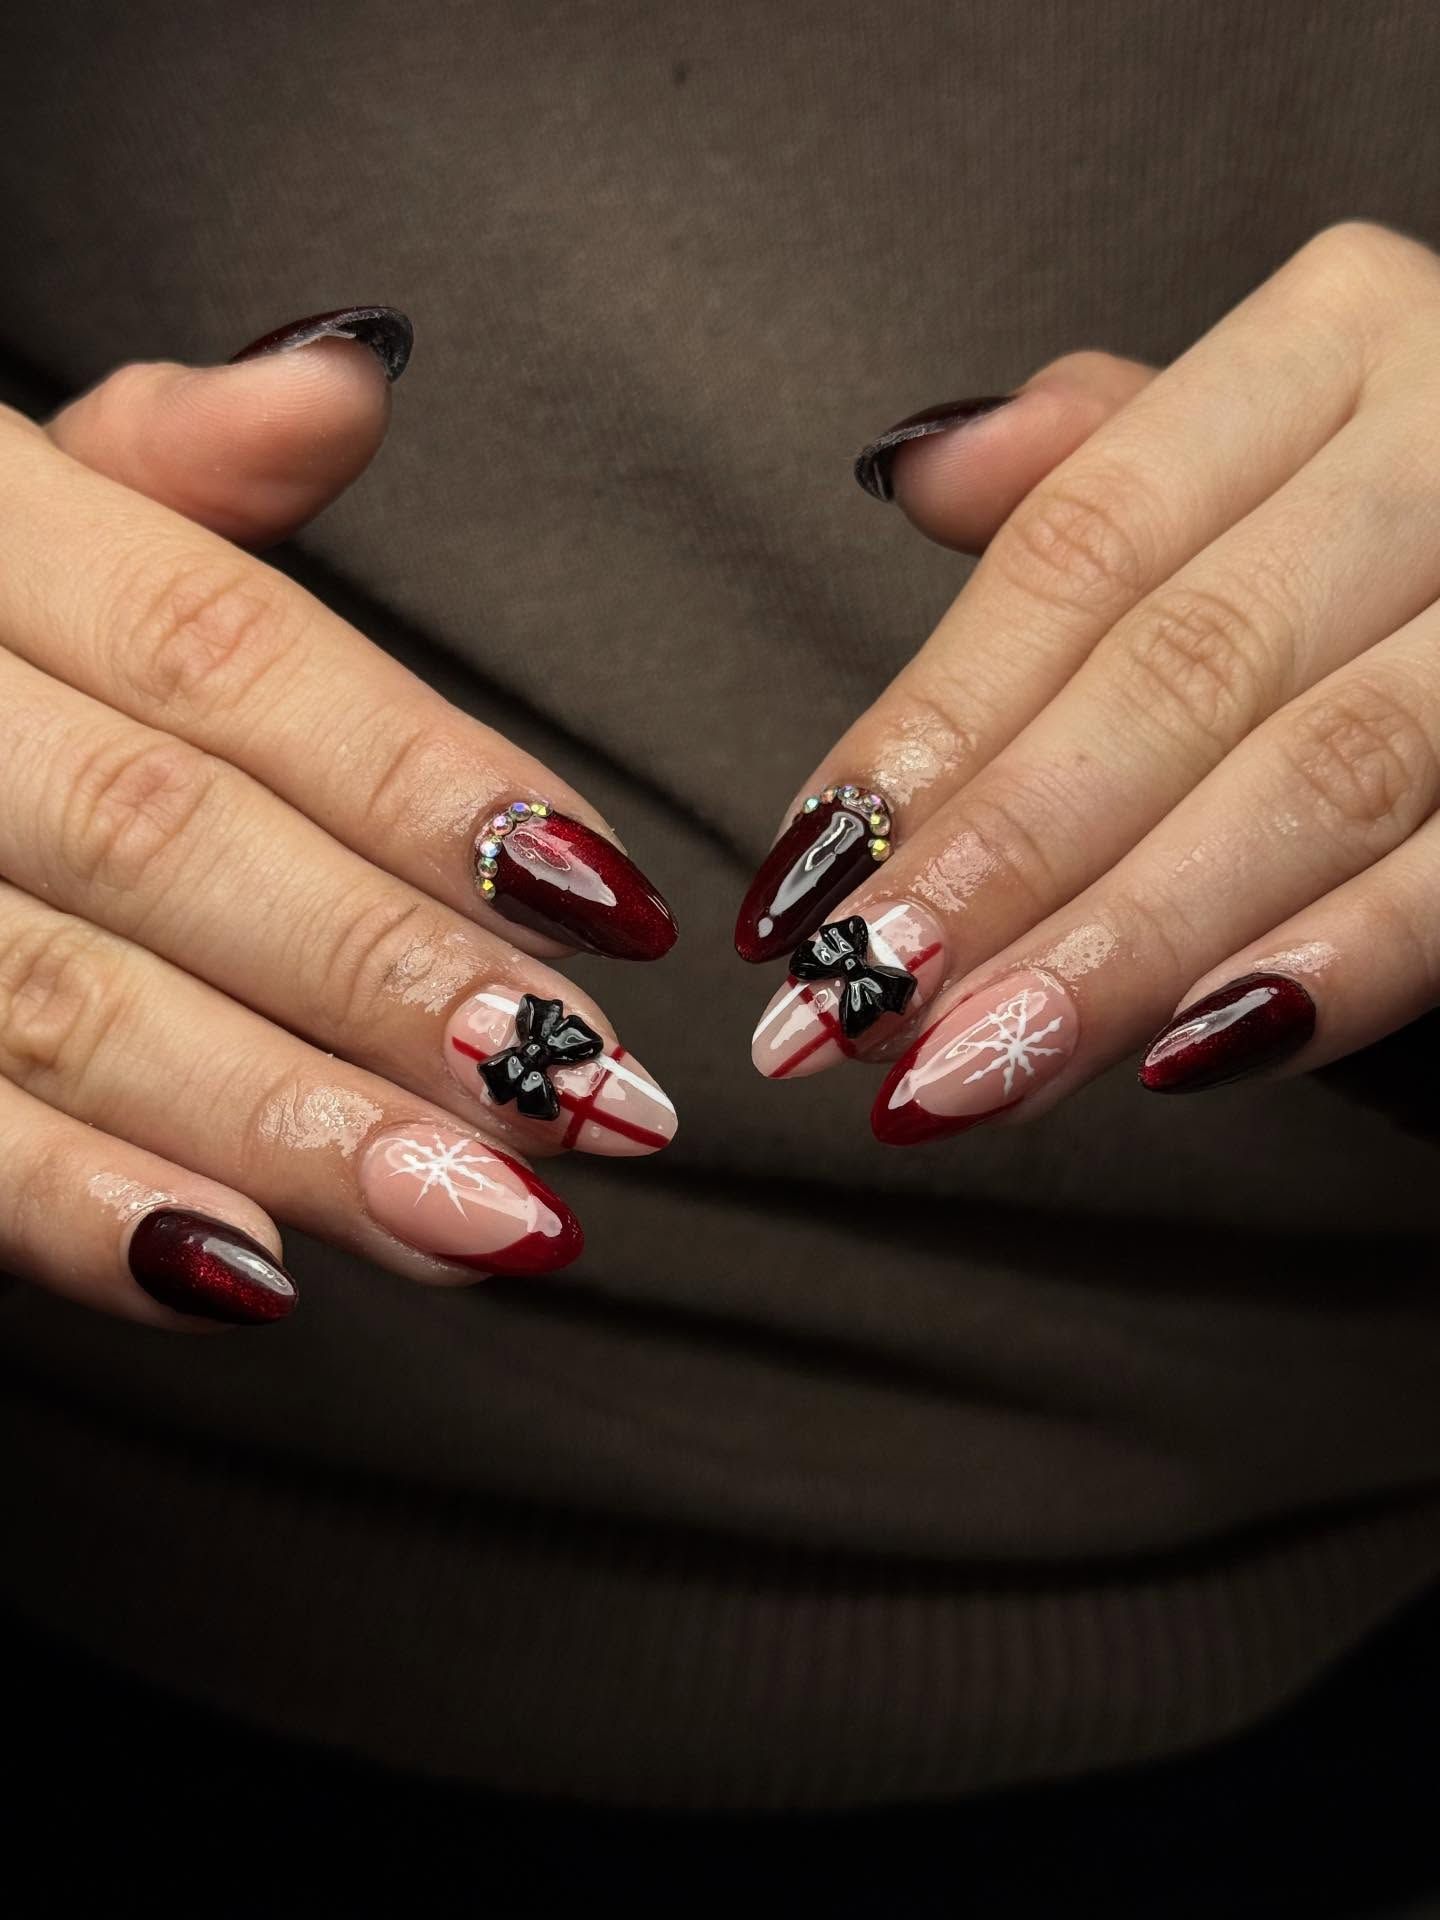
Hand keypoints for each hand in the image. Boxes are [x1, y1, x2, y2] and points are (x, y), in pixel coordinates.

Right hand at [0, 310, 676, 1325]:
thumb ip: (162, 466)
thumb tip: (348, 375)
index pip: (220, 649)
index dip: (419, 779)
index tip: (605, 900)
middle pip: (160, 835)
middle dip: (385, 975)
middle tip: (584, 1090)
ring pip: (55, 996)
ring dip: (281, 1122)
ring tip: (485, 1217)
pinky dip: (65, 1204)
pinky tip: (242, 1275)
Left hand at [738, 222, 1439, 1140]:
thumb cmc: (1419, 523)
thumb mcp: (1285, 440)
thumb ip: (1107, 464)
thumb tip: (917, 463)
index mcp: (1337, 343)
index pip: (1080, 549)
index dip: (929, 727)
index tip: (797, 885)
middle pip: (1180, 667)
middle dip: (1001, 858)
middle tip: (856, 1005)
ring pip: (1319, 776)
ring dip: (1124, 943)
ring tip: (968, 1070)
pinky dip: (1337, 962)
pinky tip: (1185, 1054)